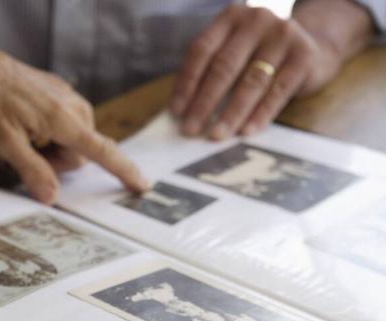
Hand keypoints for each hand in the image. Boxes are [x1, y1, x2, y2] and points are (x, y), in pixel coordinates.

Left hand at [0, 42, 147, 202]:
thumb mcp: (4, 143)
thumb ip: (32, 171)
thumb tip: (52, 198)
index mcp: (64, 119)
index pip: (102, 151)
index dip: (123, 171)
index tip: (143, 185)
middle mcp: (74, 106)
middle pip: (80, 154)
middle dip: (56, 162)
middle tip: (24, 153)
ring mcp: (69, 98)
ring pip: (73, 141)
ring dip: (52, 148)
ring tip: (23, 136)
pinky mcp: (61, 94)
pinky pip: (66, 125)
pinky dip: (50, 133)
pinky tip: (27, 125)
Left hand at [170, 4, 351, 139]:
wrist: (313, 47)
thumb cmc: (259, 56)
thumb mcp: (233, 54)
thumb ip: (209, 73)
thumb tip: (181, 112)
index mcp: (231, 17)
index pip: (201, 51)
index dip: (187, 83)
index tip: (176, 112)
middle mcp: (257, 20)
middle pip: (224, 67)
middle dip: (204, 102)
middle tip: (191, 129)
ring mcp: (283, 35)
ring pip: (251, 81)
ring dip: (231, 113)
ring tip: (216, 135)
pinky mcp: (304, 56)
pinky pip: (277, 91)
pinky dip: (260, 115)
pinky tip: (246, 132)